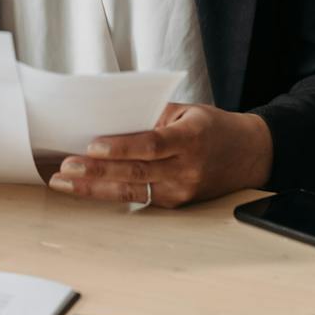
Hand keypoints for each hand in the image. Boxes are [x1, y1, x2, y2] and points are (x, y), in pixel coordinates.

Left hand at [48, 103, 272, 207]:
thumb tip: (109, 121)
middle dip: (96, 171)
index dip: (121, 147)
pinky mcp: (175, 203)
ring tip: (65, 182)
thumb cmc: (212, 127)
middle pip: (136, 173)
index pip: (151, 145)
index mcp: (190, 138)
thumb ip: (151, 116)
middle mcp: (186, 168)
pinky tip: (86, 187)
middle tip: (65, 168)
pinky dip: (110, 191)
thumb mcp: (186, 111)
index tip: (92, 145)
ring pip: (132, 191)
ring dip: (94, 187)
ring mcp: (181, 190)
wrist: (249, 155)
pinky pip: (139, 198)